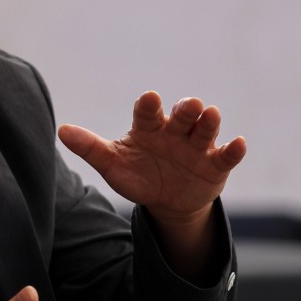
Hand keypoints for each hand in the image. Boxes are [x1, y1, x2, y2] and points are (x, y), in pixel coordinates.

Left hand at [58, 92, 245, 218]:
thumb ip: (90, 147)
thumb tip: (61, 131)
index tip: (149, 99)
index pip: (148, 112)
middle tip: (189, 105)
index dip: (149, 105)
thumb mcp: (113, 164)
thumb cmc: (138, 175)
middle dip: (186, 109)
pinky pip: (226, 155)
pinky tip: (239, 144)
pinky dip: (233, 149)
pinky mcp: (215, 164)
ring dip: (209, 122)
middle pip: (181, 115)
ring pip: (205, 129)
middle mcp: (175, 131)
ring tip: (211, 115)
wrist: (166, 201)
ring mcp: (197, 146)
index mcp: (149, 127)